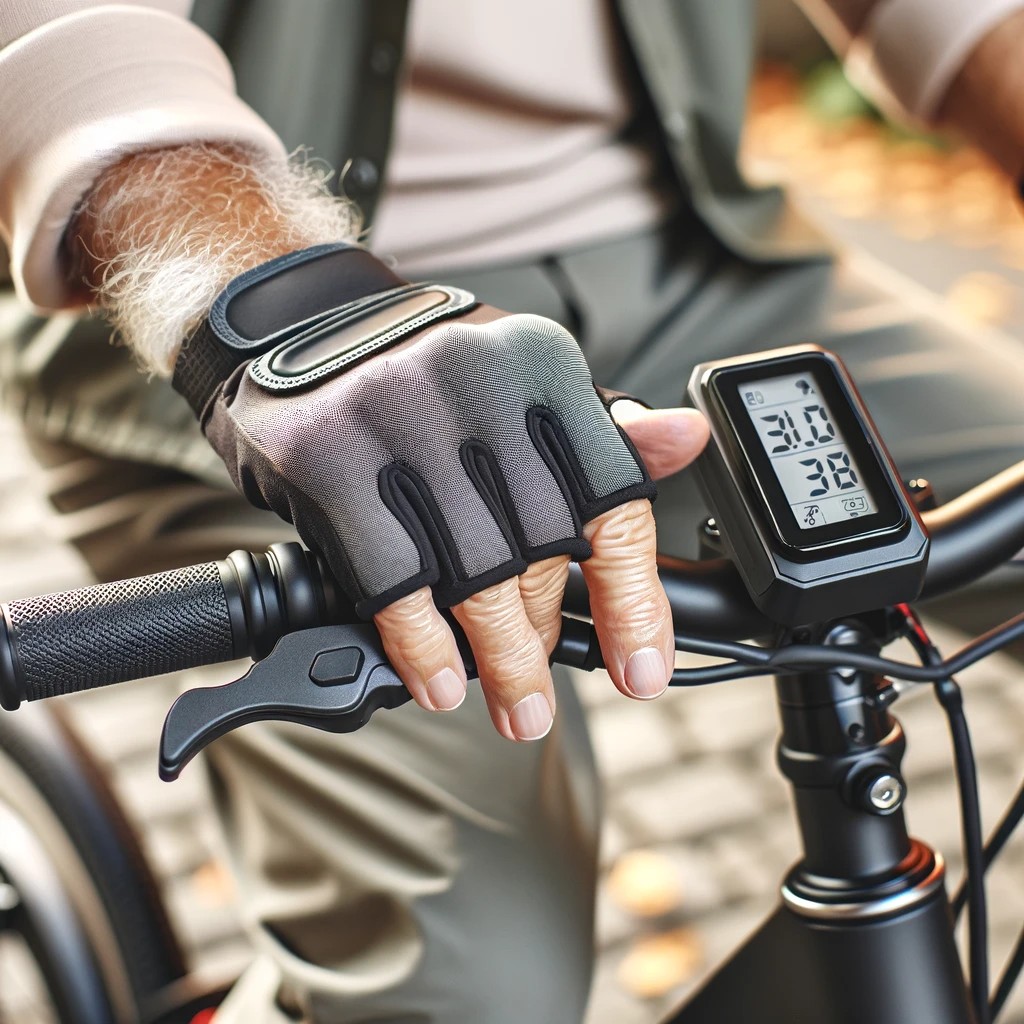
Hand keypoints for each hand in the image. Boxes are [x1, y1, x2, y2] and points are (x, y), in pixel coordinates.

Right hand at [180, 244, 708, 740]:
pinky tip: (438, 680)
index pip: (613, 500)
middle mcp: (479, 385)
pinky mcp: (333, 459)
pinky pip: (393, 577)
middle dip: (545, 638)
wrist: (296, 323)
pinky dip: (423, 644)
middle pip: (541, 550)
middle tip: (536, 688)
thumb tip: (687, 442)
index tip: (642, 671)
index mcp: (543, 366)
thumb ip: (599, 431)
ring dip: (500, 660)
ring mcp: (401, 420)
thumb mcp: (523, 384)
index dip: (633, 600)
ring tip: (512, 707)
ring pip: (475, 574)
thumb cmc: (425, 370)